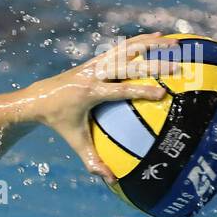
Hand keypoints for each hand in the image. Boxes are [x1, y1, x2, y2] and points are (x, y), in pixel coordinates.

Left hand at [22, 32, 177, 183]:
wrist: (38, 98)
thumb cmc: (58, 121)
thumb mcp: (74, 140)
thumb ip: (91, 159)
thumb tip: (110, 180)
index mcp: (90, 93)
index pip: (120, 91)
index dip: (141, 91)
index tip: (163, 93)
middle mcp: (93, 74)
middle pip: (127, 66)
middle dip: (153, 66)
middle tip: (178, 68)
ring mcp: (95, 64)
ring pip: (125, 49)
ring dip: (151, 44)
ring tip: (175, 43)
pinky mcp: (96, 60)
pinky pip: (120, 48)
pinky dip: (139, 41)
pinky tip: (159, 37)